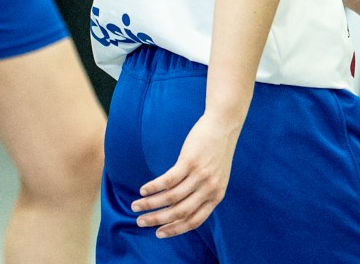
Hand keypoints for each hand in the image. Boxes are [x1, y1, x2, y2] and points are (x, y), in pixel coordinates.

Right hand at [132, 112, 241, 238]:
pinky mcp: (189, 162)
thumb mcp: (217, 177)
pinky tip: (142, 191)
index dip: (175, 229)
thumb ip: (204, 192)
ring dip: (150, 204)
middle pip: (179, 212)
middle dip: (157, 220)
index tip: (159, 233)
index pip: (194, 221)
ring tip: (135, 206)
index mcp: (216, 196)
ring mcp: (199, 176)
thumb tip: (181, 205)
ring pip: (170, 197)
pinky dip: (153, 187)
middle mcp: (208, 189)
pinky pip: (168, 180)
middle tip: (140, 222)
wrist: (224, 125)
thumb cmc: (217, 151)